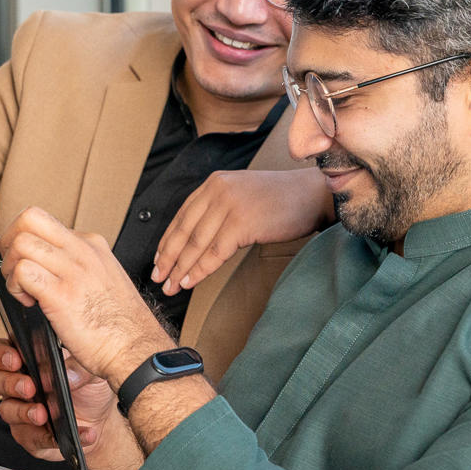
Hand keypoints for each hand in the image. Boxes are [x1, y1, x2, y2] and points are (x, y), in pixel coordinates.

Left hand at [0, 208, 169, 384]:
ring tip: (22, 290)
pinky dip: (15, 287)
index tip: (3, 249)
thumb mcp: (103, 279)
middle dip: (7, 240)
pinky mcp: (62, 294)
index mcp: (92, 245)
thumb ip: (75, 267)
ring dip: (10, 268)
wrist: (136, 348)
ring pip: (21, 243)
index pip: (44, 221)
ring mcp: (73, 270)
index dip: (17, 234)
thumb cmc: (120, 324)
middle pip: (29, 218)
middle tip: (7, 265)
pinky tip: (28, 302)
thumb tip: (42, 263)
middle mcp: (83, 251)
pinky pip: (23, 272)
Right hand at [0, 338, 115, 459]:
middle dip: (10, 383)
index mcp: (27, 360)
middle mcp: (16, 384)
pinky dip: (52, 437)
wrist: (100, 420)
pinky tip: (75, 433)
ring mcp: (19, 410)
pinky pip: (33, 438)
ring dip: (24, 412)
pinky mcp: (28, 436)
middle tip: (29, 387)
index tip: (15, 359)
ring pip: (7, 410)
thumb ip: (79, 368)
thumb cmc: (88, 387)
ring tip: (43, 414)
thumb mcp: (90, 370)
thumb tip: (67, 374)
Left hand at [151, 168, 333, 295]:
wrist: (312, 195)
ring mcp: (230, 205)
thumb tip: (196, 240)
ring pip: (196, 243)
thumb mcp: (242, 195)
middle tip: (158, 278)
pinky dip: (200, 270)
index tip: (158, 259)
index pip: (182, 215)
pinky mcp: (242, 223)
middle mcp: (218, 190)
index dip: (168, 240)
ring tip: (172, 286)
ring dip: (181, 268)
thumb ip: (219, 209)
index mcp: (215, 183)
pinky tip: (191, 281)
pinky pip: (215, 252)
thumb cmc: (282, 200)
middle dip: (168, 257)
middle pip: (184, 230)